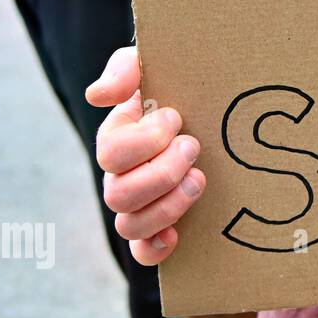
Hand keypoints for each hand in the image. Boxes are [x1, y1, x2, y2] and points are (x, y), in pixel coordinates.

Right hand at [85, 47, 203, 264]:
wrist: (218, 109)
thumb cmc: (183, 85)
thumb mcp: (156, 65)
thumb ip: (127, 68)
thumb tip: (98, 96)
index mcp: (118, 137)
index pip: (111, 151)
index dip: (144, 140)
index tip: (176, 117)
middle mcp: (121, 175)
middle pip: (120, 193)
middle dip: (162, 172)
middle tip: (193, 147)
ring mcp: (139, 204)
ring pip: (130, 224)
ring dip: (168, 205)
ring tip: (199, 179)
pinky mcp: (160, 227)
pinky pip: (142, 252)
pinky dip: (155, 248)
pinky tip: (177, 236)